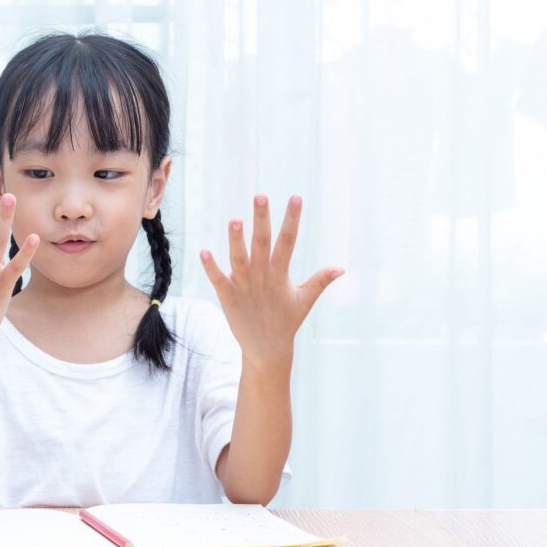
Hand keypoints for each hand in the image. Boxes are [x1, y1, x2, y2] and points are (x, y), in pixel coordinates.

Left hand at [199, 194, 343, 365]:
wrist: (267, 350)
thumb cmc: (286, 321)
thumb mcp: (304, 299)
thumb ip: (320, 281)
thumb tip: (341, 268)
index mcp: (281, 274)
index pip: (288, 241)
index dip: (292, 219)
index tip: (296, 197)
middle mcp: (263, 276)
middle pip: (263, 243)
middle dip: (262, 220)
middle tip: (260, 196)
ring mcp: (245, 287)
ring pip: (240, 258)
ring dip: (236, 240)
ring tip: (234, 219)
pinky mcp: (229, 298)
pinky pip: (219, 280)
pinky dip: (212, 267)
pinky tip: (204, 251)